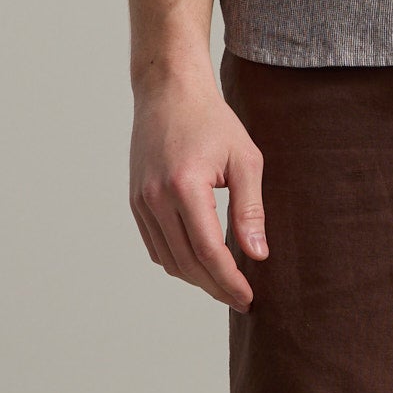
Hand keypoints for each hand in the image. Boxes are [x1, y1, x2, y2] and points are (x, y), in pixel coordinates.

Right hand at [129, 71, 267, 311]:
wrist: (169, 92)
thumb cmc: (213, 121)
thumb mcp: (245, 160)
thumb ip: (251, 210)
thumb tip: (257, 255)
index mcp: (185, 187)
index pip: (209, 252)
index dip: (230, 280)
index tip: (249, 298)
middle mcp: (156, 198)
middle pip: (187, 263)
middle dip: (216, 287)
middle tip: (241, 299)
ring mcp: (141, 201)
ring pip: (168, 260)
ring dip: (196, 279)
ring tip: (224, 284)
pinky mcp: (135, 201)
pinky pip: (155, 246)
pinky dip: (177, 261)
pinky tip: (200, 263)